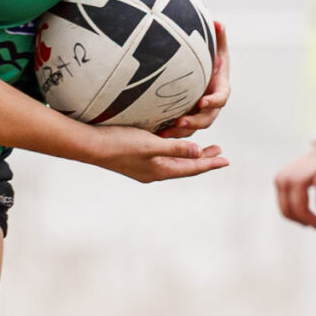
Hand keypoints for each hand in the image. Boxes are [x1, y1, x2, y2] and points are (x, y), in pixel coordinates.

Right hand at [87, 125, 228, 184]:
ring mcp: (144, 167)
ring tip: (202, 149)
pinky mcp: (135, 159)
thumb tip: (197, 152)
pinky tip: (174, 145)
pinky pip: (163, 157)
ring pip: (174, 162)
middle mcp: (154, 172)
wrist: (89, 145)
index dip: (210, 163)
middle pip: (185, 166)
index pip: (192, 168)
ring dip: (189, 155)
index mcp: (160, 171)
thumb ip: (174, 148)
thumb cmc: (119, 143)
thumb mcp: (150, 145)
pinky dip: (175, 152)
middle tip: (219, 152)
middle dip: (203, 159)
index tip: (226, 160)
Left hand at [158, 19, 230, 137]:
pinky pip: (182, 130)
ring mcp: (200, 114)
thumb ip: (218, 36)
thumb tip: (217, 21)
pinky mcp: (188, 118)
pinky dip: (171, 133)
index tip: (202, 102)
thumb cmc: (210, 58)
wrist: (201, 72)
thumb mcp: (215, 48)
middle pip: (207, 119)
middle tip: (180, 122)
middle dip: (194, 122)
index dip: (213, 101)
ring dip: (181, 132)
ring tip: (165, 133)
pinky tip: (157, 134)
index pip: (221, 98)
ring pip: (193, 128)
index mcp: (220, 88)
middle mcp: (212, 105)